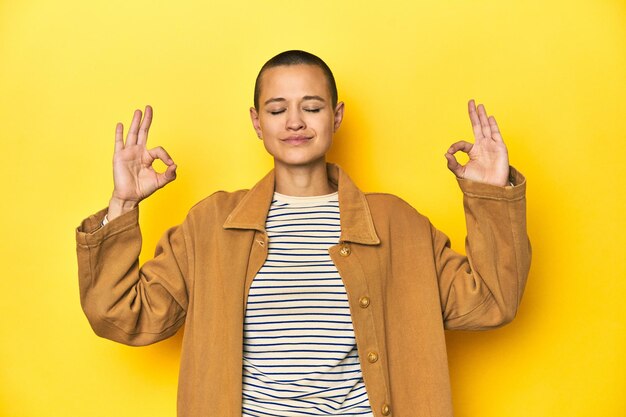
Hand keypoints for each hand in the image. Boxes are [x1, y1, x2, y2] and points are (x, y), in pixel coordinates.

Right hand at [108, 105, 176, 219]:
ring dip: (136, 122)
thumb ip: (169, 174)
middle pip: (143, 132)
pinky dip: (120, 133)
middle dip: (147, 120)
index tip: (170, 165)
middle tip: (149, 107)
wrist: (130, 197)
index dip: (166, 156)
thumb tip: (175, 165)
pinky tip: (121, 124)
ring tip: (139, 111)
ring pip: (133, 134)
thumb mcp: (160, 182)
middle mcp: (138, 152)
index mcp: (148, 157)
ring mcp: (128, 153)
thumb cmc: (144, 189)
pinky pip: (119, 143)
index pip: (159, 150)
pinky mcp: (119, 157)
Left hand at [445, 100, 509, 186]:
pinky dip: (492, 125)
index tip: (450, 153)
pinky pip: (496, 134)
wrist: (491, 189)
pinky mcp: (500, 147)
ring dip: (482, 116)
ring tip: (479, 105)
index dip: (455, 146)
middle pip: (477, 126)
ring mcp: (491, 145)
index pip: (462, 143)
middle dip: (473, 114)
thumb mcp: (461, 173)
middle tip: (471, 102)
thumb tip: (446, 154)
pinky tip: (489, 117)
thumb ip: (453, 164)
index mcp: (473, 151)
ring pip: (486, 127)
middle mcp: (482, 146)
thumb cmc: (477, 182)